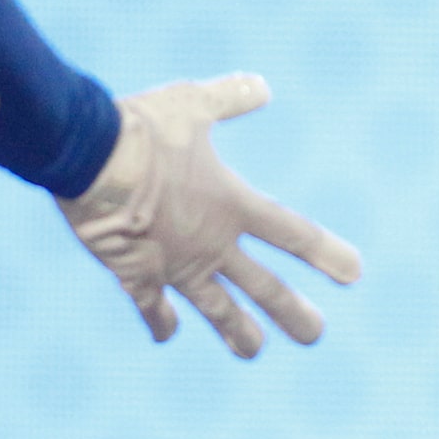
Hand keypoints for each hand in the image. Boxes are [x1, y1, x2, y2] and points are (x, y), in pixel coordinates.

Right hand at [56, 74, 361, 357]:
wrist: (85, 155)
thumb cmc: (141, 125)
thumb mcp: (191, 103)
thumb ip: (230, 97)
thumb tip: (262, 86)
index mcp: (233, 205)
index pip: (295, 235)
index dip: (327, 254)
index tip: (354, 273)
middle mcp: (212, 243)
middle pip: (265, 290)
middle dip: (293, 315)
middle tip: (315, 334)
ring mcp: (176, 265)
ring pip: (218, 311)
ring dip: (238, 333)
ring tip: (253, 351)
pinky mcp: (136, 274)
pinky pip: (152, 307)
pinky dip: (160, 321)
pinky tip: (167, 335)